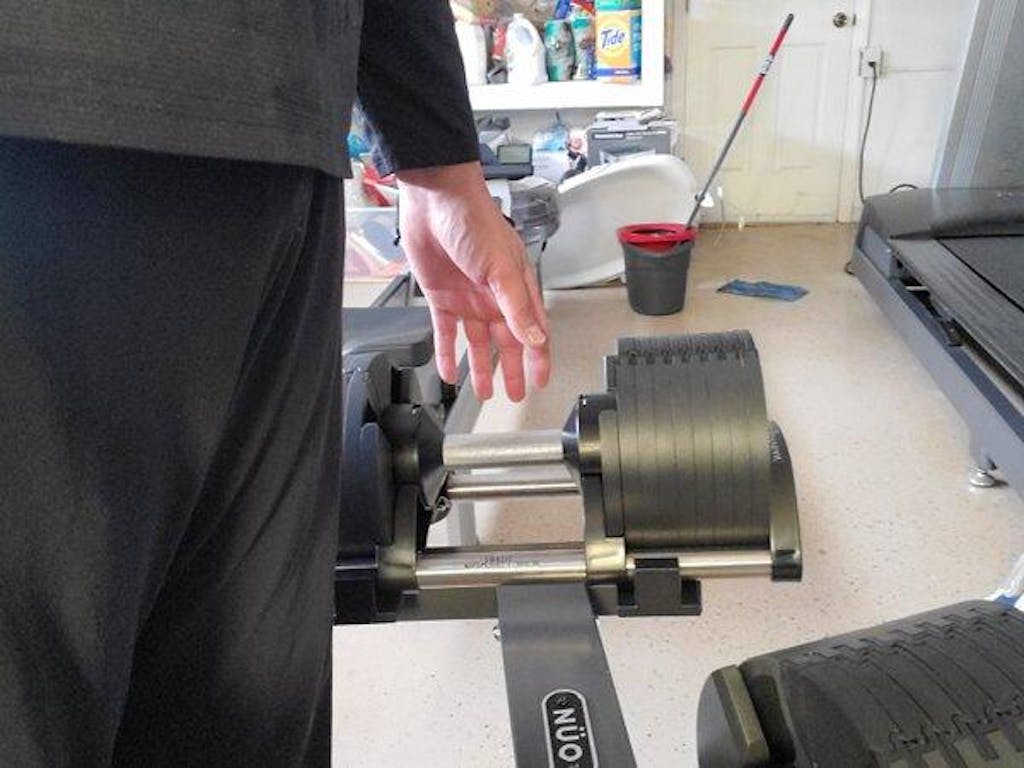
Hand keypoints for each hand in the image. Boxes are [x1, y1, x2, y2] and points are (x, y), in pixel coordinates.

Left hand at [396, 162, 549, 401]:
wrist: (436, 202)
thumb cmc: (474, 221)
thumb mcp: (501, 269)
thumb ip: (517, 307)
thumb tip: (535, 339)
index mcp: (516, 288)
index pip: (533, 331)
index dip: (539, 357)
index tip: (541, 380)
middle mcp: (493, 297)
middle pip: (507, 342)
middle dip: (513, 370)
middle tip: (516, 393)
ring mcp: (468, 298)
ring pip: (478, 343)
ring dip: (481, 368)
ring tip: (484, 391)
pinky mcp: (442, 296)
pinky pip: (446, 332)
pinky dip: (447, 353)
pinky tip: (448, 372)